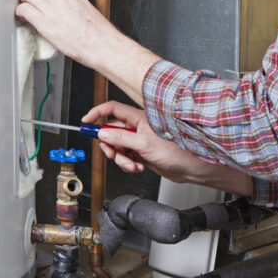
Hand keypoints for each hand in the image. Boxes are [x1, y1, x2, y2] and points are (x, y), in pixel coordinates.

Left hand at [15, 0, 160, 103]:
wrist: (102, 45)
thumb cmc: (98, 34)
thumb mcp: (86, 10)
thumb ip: (71, 5)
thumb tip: (62, 9)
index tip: (40, 0)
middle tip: (32, 7)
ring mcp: (52, 8)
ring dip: (25, 3)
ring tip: (27, 12)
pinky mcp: (45, 22)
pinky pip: (24, 9)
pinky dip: (21, 13)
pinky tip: (24, 19)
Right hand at [83, 101, 252, 198]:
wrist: (191, 167)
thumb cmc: (177, 150)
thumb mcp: (143, 144)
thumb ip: (121, 138)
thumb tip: (103, 132)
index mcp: (138, 118)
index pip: (112, 109)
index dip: (97, 114)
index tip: (86, 122)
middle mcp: (138, 127)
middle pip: (111, 131)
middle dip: (110, 145)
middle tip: (113, 154)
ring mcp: (139, 140)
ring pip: (118, 147)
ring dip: (121, 158)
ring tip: (132, 164)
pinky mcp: (142, 152)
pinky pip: (126, 157)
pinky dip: (128, 163)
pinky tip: (138, 166)